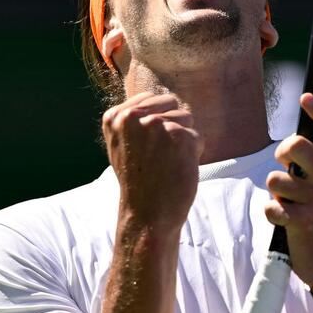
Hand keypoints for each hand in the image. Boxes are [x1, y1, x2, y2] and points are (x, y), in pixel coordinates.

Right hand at [103, 92, 202, 230]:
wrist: (147, 214)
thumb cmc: (138, 181)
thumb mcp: (122, 144)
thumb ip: (135, 120)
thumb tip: (161, 99)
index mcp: (115, 117)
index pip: (150, 99)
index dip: (157, 121)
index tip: (147, 147)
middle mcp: (133, 116)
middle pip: (171, 104)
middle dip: (172, 126)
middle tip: (159, 156)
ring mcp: (157, 125)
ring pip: (186, 118)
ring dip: (183, 140)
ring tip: (167, 163)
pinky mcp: (180, 135)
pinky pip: (197, 136)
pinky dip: (194, 153)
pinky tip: (178, 168)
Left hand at [264, 93, 312, 288]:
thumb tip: (294, 142)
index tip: (306, 97)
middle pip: (296, 146)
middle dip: (282, 152)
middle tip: (284, 164)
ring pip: (276, 179)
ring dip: (276, 192)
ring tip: (290, 204)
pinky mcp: (304, 222)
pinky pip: (272, 206)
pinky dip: (272, 213)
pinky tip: (285, 220)